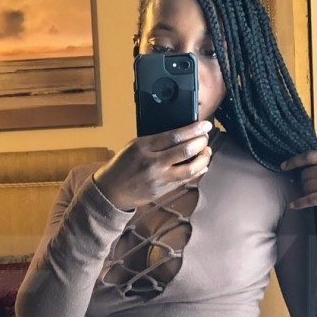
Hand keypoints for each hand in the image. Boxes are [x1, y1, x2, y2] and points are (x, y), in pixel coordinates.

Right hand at [94, 120, 212, 210]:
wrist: (110, 191)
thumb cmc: (122, 165)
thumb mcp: (134, 146)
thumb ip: (156, 141)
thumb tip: (181, 135)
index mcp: (144, 146)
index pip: (174, 136)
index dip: (193, 130)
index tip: (205, 125)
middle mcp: (153, 162)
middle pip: (185, 151)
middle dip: (201, 142)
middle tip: (205, 137)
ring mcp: (159, 178)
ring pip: (189, 169)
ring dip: (203, 159)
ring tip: (206, 152)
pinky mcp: (163, 190)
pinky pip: (185, 180)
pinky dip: (197, 172)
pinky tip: (202, 166)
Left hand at [280, 150, 316, 254]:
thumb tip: (315, 170)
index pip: (310, 155)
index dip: (294, 161)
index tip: (284, 165)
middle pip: (306, 173)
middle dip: (304, 183)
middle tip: (308, 190)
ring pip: (308, 186)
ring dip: (305, 193)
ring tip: (310, 197)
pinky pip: (311, 198)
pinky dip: (301, 202)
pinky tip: (295, 205)